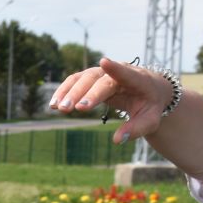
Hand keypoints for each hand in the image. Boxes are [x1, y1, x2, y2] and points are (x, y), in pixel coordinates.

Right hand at [49, 58, 172, 144]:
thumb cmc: (150, 106)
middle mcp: (118, 71)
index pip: (126, 73)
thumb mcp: (149, 120)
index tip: (104, 62)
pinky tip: (53, 104)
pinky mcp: (92, 77)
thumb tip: (117, 140)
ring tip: (57, 108)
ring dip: (69, 92)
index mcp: (138, 80)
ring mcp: (103, 72)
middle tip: (71, 109)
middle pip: (98, 79)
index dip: (115, 68)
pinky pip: (75, 81)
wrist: (149, 90)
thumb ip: (136, 129)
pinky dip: (63, 91)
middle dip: (84, 93)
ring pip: (83, 78)